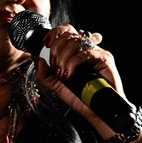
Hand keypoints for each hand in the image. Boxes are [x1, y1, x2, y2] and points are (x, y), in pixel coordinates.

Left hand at [35, 25, 141, 142]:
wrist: (96, 112)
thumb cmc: (80, 98)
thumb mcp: (56, 86)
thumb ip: (44, 73)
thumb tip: (37, 58)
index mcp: (75, 51)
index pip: (65, 30)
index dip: (54, 33)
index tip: (45, 44)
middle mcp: (86, 49)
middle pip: (68, 34)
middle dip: (56, 49)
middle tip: (54, 65)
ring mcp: (96, 52)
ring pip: (75, 42)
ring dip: (63, 58)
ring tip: (63, 74)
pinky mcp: (105, 59)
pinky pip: (85, 53)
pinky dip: (73, 63)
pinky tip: (70, 75)